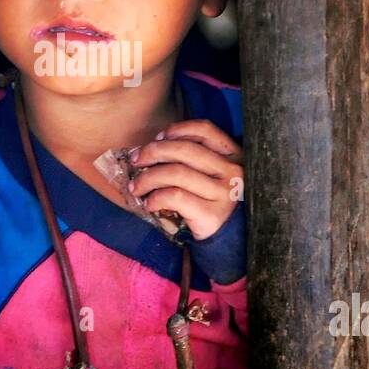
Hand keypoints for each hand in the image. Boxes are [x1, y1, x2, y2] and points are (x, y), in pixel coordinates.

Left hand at [127, 119, 243, 241]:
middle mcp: (232, 172)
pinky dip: (156, 198)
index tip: (158, 137)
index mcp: (233, 155)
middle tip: (136, 160)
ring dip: (147, 178)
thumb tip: (151, 147)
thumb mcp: (212, 175)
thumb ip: (193, 158)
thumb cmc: (212, 201)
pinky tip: (149, 204)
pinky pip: (175, 197)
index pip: (205, 130)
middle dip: (153, 151)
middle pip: (185, 150)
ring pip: (176, 173)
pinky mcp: (211, 215)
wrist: (230, 239)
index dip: (178, 129)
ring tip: (136, 187)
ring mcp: (223, 194)